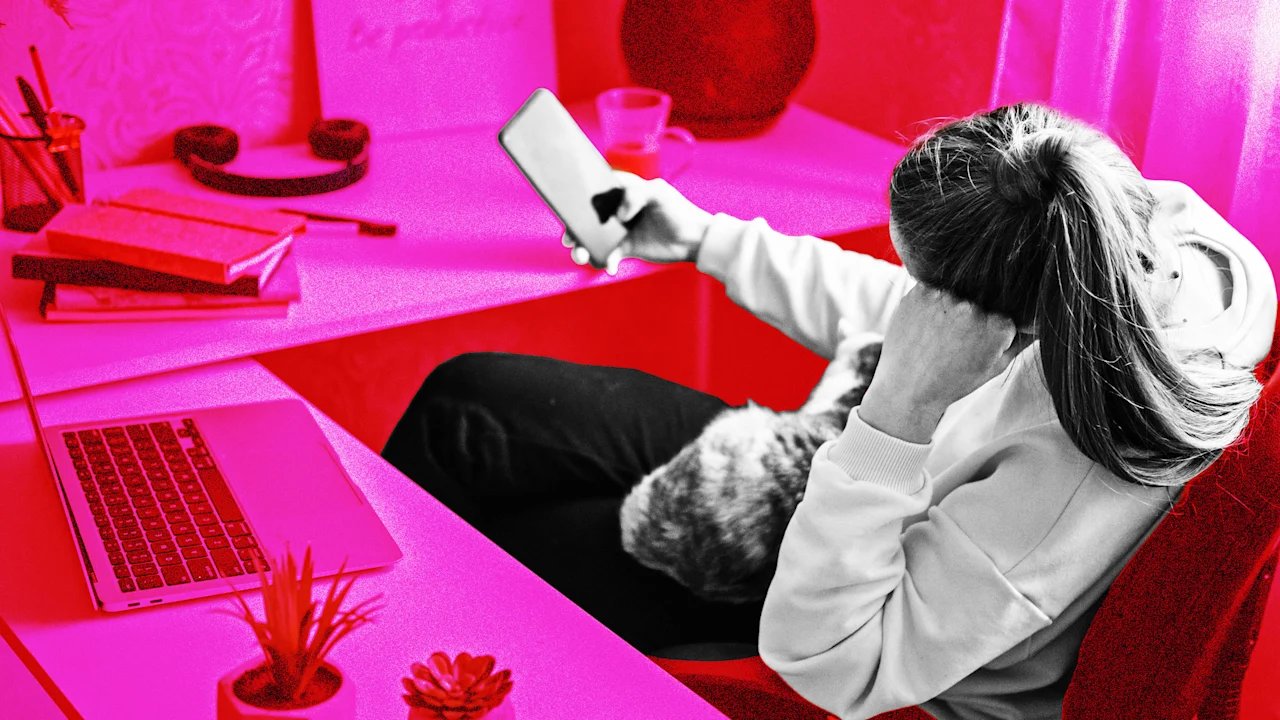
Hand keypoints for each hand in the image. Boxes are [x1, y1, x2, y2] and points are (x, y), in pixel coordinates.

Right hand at [563, 170, 712, 274]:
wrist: (694, 239)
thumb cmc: (678, 211)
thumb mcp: (659, 193)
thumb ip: (637, 194)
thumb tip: (620, 214)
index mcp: (623, 190)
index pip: (595, 191)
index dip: (578, 199)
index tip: (568, 209)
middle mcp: (618, 209)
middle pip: (588, 217)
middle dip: (575, 228)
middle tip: (570, 240)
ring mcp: (620, 229)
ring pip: (593, 237)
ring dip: (583, 247)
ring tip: (582, 257)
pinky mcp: (625, 248)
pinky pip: (607, 255)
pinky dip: (605, 261)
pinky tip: (610, 267)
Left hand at [858, 285, 1031, 442]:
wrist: (908, 390)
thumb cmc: (953, 381)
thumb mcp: (995, 366)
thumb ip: (1022, 339)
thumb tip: (1040, 318)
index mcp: (999, 327)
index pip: (1003, 313)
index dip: (988, 328)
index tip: (974, 343)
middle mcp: (974, 309)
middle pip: (981, 298)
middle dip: (970, 315)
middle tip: (951, 339)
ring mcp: (945, 298)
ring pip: (956, 290)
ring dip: (949, 305)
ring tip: (936, 334)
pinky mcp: (920, 292)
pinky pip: (932, 285)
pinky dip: (930, 300)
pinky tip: (924, 324)